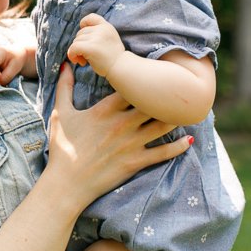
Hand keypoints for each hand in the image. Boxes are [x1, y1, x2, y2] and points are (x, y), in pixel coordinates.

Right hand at [44, 63, 186, 206]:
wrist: (66, 184)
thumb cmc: (63, 148)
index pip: (131, 86)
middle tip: (178, 87)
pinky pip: (163, 153)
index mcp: (106, 109)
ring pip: (162, 125)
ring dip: (175, 116)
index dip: (143, 77)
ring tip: (186, 109)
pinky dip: (178, 146)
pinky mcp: (136, 162)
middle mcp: (123, 124)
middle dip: (165, 95)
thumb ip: (64, 87)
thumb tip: (66, 65)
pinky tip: (189, 139)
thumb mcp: (61, 114)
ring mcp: (132, 143)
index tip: (152, 70)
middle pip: (152, 104)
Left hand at [66, 13, 125, 77]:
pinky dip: (71, 54)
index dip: (84, 23)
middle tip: (85, 56)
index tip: (83, 32)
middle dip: (80, 44)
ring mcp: (96, 38)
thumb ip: (99, 33)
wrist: (120, 67)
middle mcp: (101, 29)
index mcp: (106, 26)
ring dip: (77, 52)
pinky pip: (73, 48)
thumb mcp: (110, 38)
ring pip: (76, 41)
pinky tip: (77, 61)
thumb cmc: (113, 57)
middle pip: (80, 33)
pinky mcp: (90, 47)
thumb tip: (80, 35)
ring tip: (84, 60)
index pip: (91, 17)